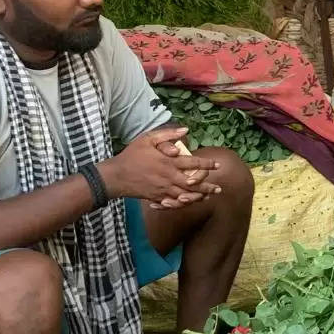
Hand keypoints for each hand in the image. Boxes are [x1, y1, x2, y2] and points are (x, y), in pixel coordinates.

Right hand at [96, 127, 221, 209]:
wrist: (115, 176)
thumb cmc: (131, 156)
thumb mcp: (148, 139)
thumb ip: (167, 135)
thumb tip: (186, 130)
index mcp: (169, 162)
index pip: (193, 164)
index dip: (207, 165)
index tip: (217, 165)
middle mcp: (169, 177)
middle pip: (194, 184)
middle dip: (208, 186)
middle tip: (219, 188)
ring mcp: (163, 189)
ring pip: (186, 196)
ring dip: (199, 196)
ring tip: (209, 197)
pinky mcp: (157, 198)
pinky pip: (173, 203)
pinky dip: (183, 204)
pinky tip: (189, 203)